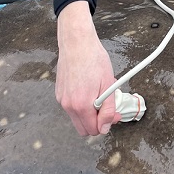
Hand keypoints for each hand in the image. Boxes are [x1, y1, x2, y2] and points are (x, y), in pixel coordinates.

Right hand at [56, 0, 120, 135]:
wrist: (77, 43)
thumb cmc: (94, 59)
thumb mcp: (108, 85)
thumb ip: (108, 110)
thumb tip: (105, 127)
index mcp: (81, 105)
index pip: (93, 130)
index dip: (106, 124)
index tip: (114, 114)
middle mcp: (68, 105)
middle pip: (83, 129)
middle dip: (97, 121)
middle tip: (107, 106)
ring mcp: (61, 99)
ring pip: (77, 118)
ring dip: (89, 112)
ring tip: (98, 93)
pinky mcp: (59, 93)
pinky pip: (71, 107)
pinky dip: (81, 103)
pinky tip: (89, 88)